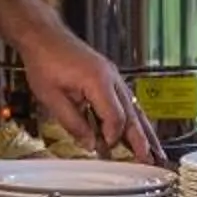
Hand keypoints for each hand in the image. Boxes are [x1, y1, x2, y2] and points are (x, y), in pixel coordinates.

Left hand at [19, 22, 159, 161]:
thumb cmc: (45, 61)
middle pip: (132, 114)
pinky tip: (138, 130)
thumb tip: (89, 144)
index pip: (115, 117)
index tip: (107, 151)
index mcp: (98, 82)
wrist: (44, 36)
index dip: (112, 137)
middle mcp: (112, 78)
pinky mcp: (109, 77)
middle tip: (150, 159)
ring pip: (134, 108)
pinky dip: (134, 118)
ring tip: (153, 149)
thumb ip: (73, 123)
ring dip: (143, 130)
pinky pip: (126, 101)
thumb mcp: (52, 97)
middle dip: (141, 139)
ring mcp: (113, 77)